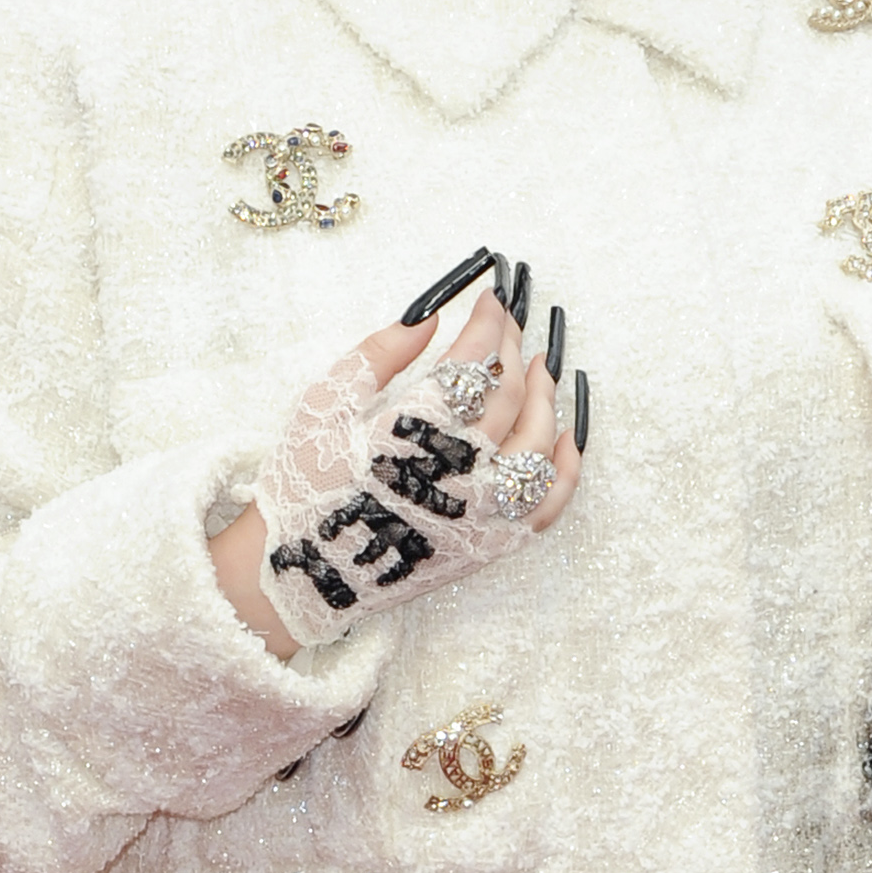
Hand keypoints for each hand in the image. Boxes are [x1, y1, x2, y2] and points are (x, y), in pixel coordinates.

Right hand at [214, 265, 587, 659]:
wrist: (307, 574)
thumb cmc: (306, 482)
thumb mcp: (323, 405)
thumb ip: (378, 354)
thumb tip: (430, 316)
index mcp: (409, 431)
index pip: (471, 362)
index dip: (488, 323)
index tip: (491, 299)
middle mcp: (455, 470)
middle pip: (507, 394)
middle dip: (512, 348)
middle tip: (510, 325)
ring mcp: (479, 512)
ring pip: (537, 440)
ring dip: (546, 395)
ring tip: (541, 367)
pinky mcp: (491, 546)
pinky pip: (548, 505)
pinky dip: (565, 468)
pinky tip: (565, 435)